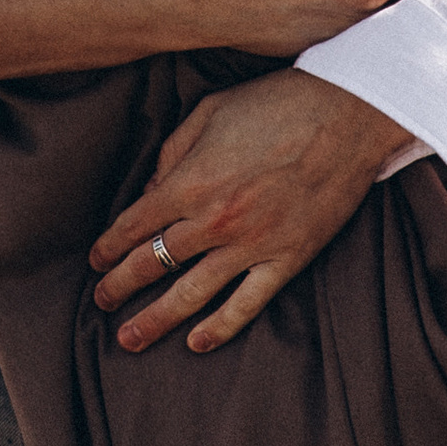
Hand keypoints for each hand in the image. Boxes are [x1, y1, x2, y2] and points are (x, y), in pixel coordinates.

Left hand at [91, 72, 412, 352]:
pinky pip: (247, 304)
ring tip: (130, 339)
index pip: (134, 225)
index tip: (97, 261)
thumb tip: (150, 190)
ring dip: (155, 320)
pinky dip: (220, 327)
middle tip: (101, 302)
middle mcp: (214, 221)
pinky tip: (197, 342)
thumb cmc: (279, 103)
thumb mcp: (211, 110)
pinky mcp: (287, 259)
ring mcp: (252, 245)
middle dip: (119, 287)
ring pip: (191, 294)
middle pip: (152, 263)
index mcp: (191, 181)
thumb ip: (173, 151)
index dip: (109, 247)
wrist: (350, 114)